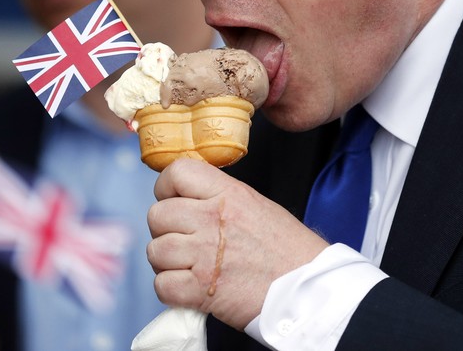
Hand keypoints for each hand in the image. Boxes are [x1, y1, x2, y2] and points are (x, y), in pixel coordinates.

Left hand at [146, 158, 328, 329]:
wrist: (307, 288)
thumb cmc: (287, 249)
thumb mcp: (256, 205)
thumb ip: (219, 196)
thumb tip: (186, 196)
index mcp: (228, 194)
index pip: (176, 172)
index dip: (166, 187)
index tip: (173, 199)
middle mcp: (212, 219)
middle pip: (157, 214)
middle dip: (165, 229)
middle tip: (184, 239)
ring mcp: (203, 255)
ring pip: (155, 250)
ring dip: (167, 261)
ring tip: (189, 265)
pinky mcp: (200, 290)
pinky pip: (161, 284)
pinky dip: (171, 289)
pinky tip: (191, 287)